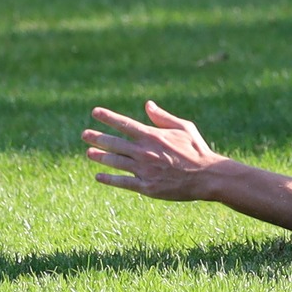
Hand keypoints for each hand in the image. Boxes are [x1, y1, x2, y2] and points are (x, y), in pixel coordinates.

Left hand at [83, 101, 225, 200]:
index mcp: (152, 136)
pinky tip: (99, 176)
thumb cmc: (197, 150)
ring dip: (100, 157)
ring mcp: (143, 170)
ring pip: (115, 162)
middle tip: (85, 135)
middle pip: (114, 143)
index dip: (108, 117)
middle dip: (97, 137)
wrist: (207, 176)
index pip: (124, 124)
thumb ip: (163, 117)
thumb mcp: (184, 128)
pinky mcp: (147, 186)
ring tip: (89, 153)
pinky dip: (109, 179)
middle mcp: (144, 152)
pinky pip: (123, 182)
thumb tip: (148, 105)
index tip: (95, 112)